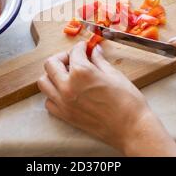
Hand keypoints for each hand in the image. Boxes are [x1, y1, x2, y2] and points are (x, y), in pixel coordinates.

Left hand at [37, 41, 175, 156]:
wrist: (131, 128)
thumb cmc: (127, 102)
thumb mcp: (114, 74)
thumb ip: (99, 61)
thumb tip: (94, 51)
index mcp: (81, 72)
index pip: (74, 52)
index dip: (81, 47)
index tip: (84, 48)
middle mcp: (68, 86)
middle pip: (51, 64)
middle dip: (62, 57)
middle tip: (73, 58)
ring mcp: (64, 102)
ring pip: (44, 82)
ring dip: (53, 75)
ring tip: (67, 74)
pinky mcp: (65, 116)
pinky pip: (49, 101)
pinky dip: (54, 94)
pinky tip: (66, 91)